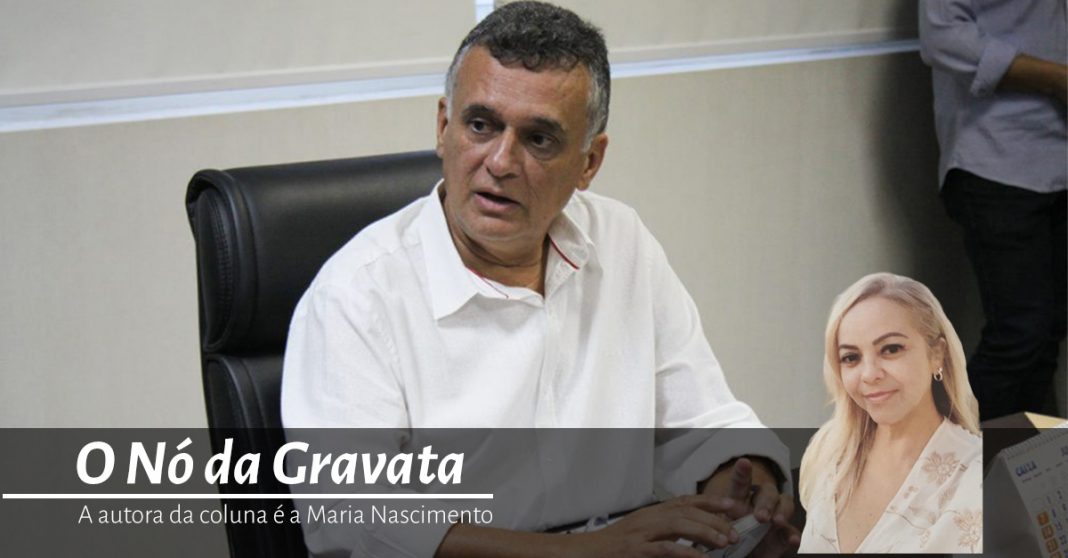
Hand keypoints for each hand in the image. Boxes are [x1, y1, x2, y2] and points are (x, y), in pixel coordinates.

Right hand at [564, 494, 739, 557]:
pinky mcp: (636, 550)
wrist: (587, 553)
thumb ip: (665, 530)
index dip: (711, 502)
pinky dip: (686, 552)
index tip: (733, 506)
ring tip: (725, 542)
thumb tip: (693, 533)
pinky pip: (665, 548)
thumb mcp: (642, 531)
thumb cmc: (615, 546)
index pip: (686, 501)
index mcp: (652, 513)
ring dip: (705, 532)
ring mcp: (642, 533)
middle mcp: (649, 518)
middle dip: (714, 520)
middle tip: (735, 532)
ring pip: (679, 525)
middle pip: (687, 511)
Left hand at [702, 458, 800, 556]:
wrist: (736, 555)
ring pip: (784, 505)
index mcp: (738, 500)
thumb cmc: (725, 537)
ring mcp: (773, 519)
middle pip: (767, 492)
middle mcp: (758, 505)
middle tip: (760, 516)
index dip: (742, 473)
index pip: (741, 483)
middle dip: (766, 502)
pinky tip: (793, 540)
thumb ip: (718, 523)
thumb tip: (711, 523)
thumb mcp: (717, 527)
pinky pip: (791, 532)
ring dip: (782, 511)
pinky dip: (793, 536)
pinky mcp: (782, 537)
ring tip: (776, 521)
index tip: (743, 463)